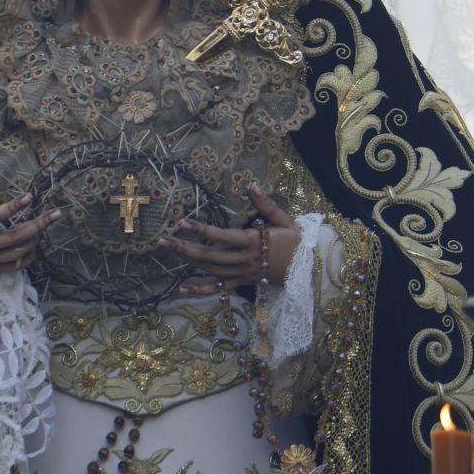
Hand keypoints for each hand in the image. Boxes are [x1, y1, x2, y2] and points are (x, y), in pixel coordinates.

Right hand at [0, 164, 58, 274]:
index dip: (14, 206)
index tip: (30, 196)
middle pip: (16, 236)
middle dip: (39, 224)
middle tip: (57, 213)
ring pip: (17, 252)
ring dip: (35, 239)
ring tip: (45, 226)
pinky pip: (13, 267)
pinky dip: (26, 257)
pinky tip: (33, 246)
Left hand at [163, 184, 299, 296]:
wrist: (311, 268)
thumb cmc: (298, 241)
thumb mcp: (284, 219)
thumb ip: (265, 203)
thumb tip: (251, 185)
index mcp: (253, 241)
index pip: (222, 236)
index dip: (201, 230)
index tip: (182, 223)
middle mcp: (245, 259)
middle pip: (210, 255)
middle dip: (185, 247)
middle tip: (163, 241)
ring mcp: (243, 273)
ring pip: (211, 270)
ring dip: (189, 262)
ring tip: (170, 252)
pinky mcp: (245, 283)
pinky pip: (220, 288)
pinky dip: (201, 289)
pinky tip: (183, 288)